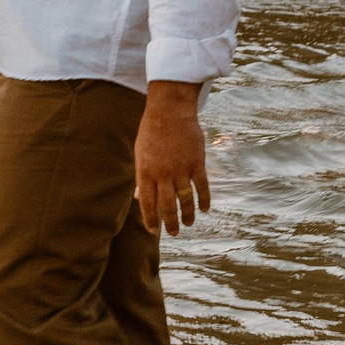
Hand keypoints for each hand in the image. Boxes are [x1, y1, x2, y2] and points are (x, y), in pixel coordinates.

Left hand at [133, 82, 209, 236]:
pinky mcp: (196, 162)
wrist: (169, 111)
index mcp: (146, 172)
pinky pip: (202, 186)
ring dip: (188, 214)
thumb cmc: (151, 132)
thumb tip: (139, 198)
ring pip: (186, 199)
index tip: (154, 231)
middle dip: (171, 223)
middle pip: (168, 206)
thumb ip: (142, 178)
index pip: (148, 203)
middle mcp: (163, 174)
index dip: (151, 220)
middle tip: (175, 232)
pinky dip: (204, 199)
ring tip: (189, 224)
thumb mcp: (140, 154)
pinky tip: (205, 209)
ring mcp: (181, 169)